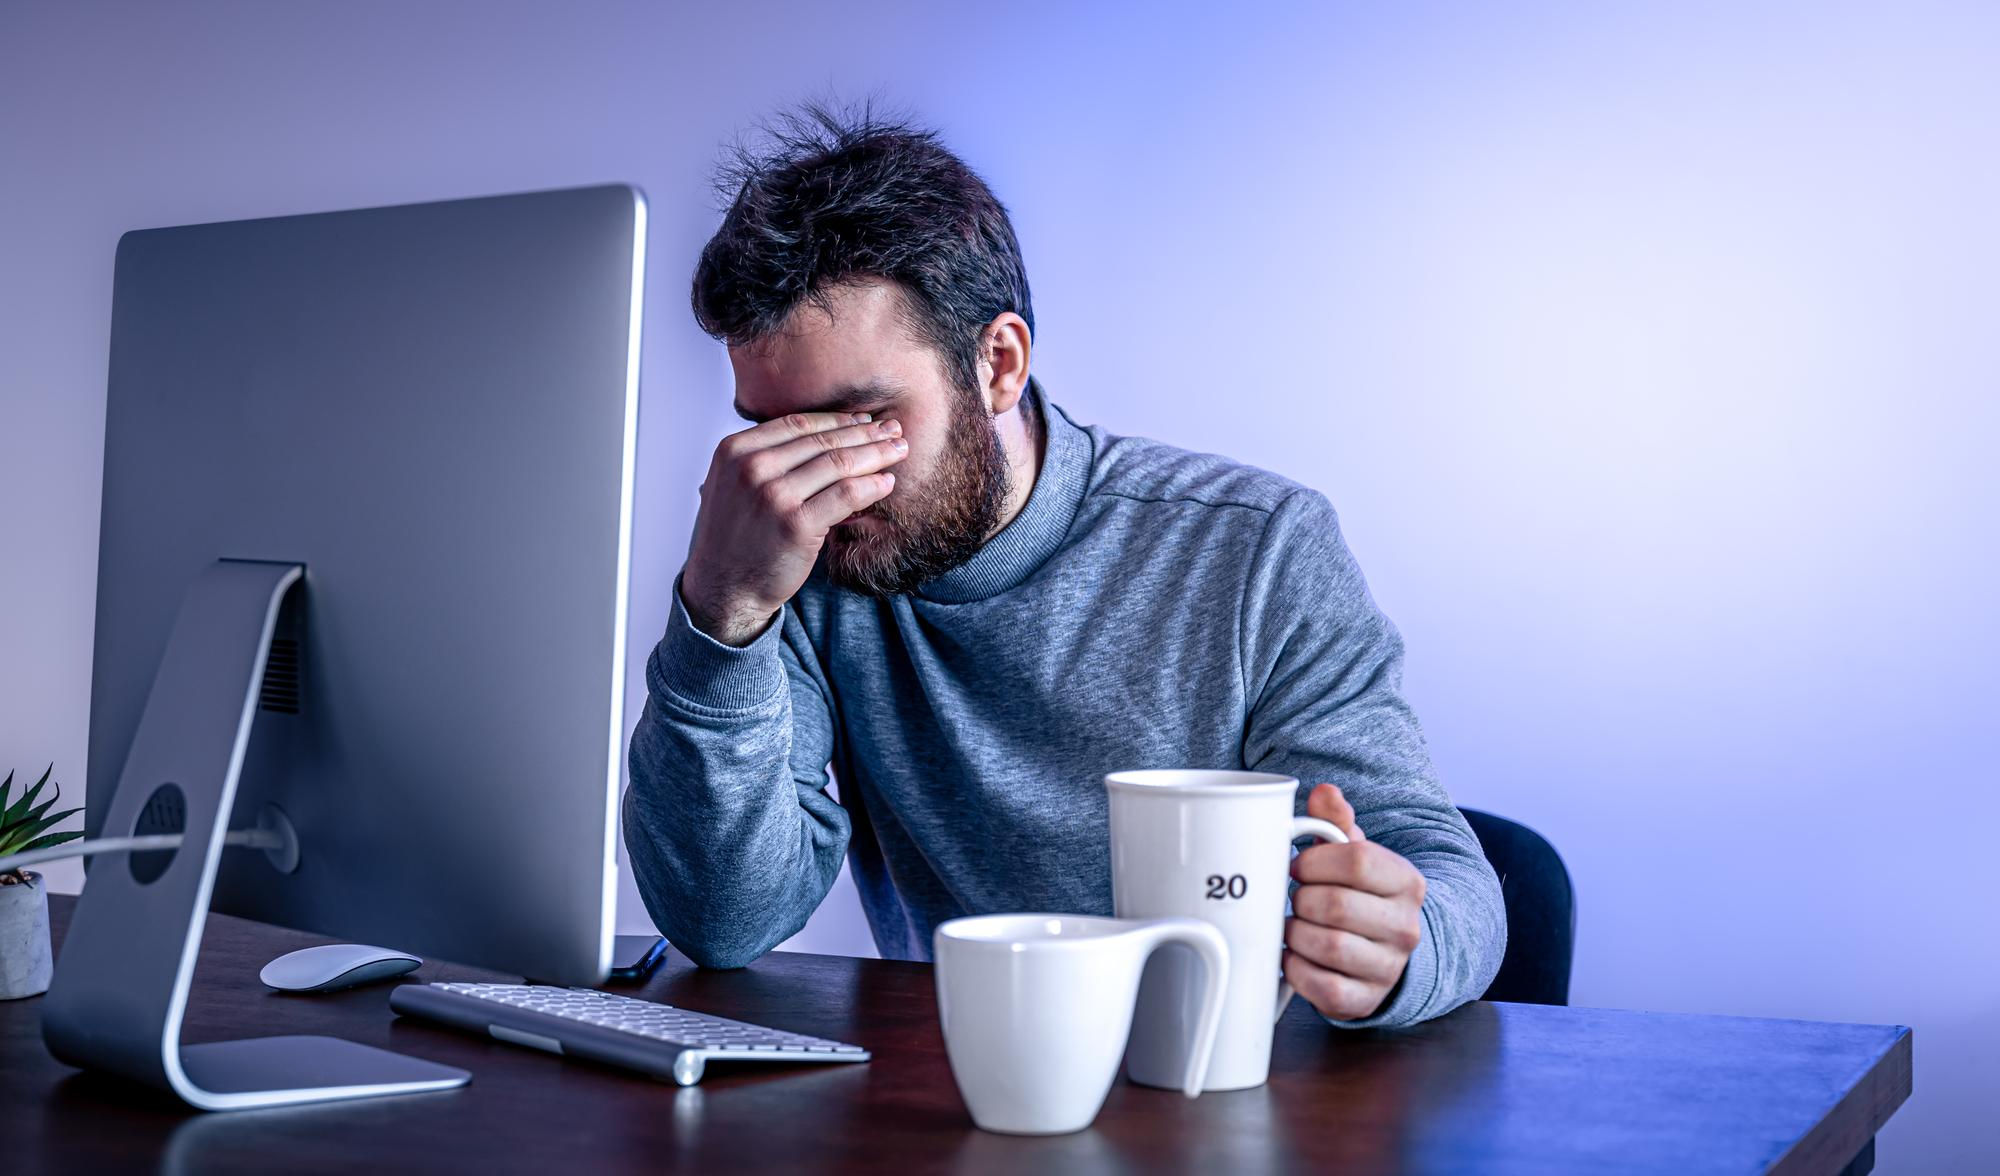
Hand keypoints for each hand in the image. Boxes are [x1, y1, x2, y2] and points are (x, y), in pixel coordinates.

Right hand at [681, 411, 909, 644]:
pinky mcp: (796, 524)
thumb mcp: (734, 485)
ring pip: (838, 463)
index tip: (863, 421)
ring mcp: (774, 495)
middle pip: (822, 441)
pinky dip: (871, 486)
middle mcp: (752, 468)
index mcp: (735, 450)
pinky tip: (887, 482)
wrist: (723, 589)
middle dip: (864, 433)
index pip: (798, 424)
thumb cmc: (734, 539)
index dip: (837, 420)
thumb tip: (818, 435)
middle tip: (893, 429)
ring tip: (899, 450)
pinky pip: (846, 495)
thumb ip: (764, 458)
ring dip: (875, 454)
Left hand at [1284, 783, 1426, 1020]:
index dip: (1314, 861)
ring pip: (1330, 947)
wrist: (1385, 951)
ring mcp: (1389, 967)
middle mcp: (1405, 927)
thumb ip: (1335, 821)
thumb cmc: (1360, 895)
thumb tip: (1325, 793)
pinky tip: (1294, 955)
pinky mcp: (1366, 1000)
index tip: (1298, 866)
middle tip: (1295, 899)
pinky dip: (1297, 969)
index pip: (1357, 860)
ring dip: (1296, 934)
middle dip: (1301, 899)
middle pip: (1337, 905)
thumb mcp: (1353, 854)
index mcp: (1406, 882)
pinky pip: (1324, 987)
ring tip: (1293, 925)